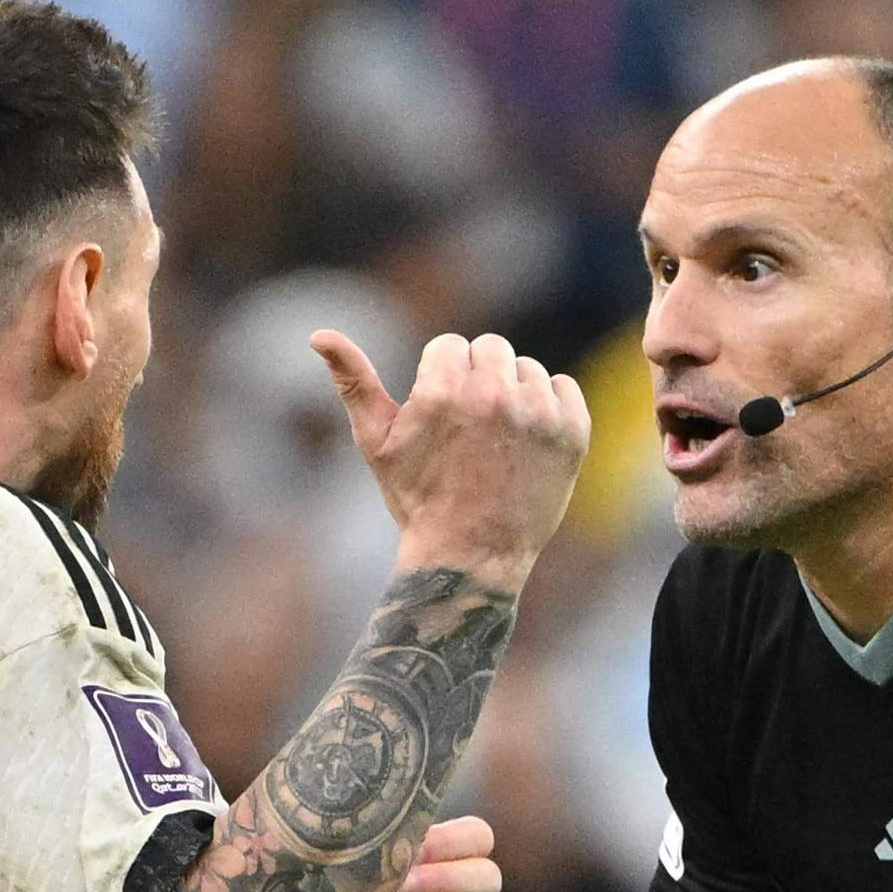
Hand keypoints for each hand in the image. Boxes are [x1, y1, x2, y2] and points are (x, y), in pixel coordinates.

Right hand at [314, 329, 589, 594]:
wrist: (471, 557)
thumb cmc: (417, 500)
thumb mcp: (376, 443)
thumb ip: (353, 382)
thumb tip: (319, 334)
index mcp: (442, 391)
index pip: (449, 346)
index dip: (439, 381)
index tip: (440, 419)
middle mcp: (493, 396)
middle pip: (490, 348)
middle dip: (476, 378)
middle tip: (469, 428)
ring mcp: (537, 414)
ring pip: (527, 369)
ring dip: (512, 394)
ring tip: (496, 441)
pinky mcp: (572, 433)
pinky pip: (564, 388)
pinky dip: (549, 408)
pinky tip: (526, 442)